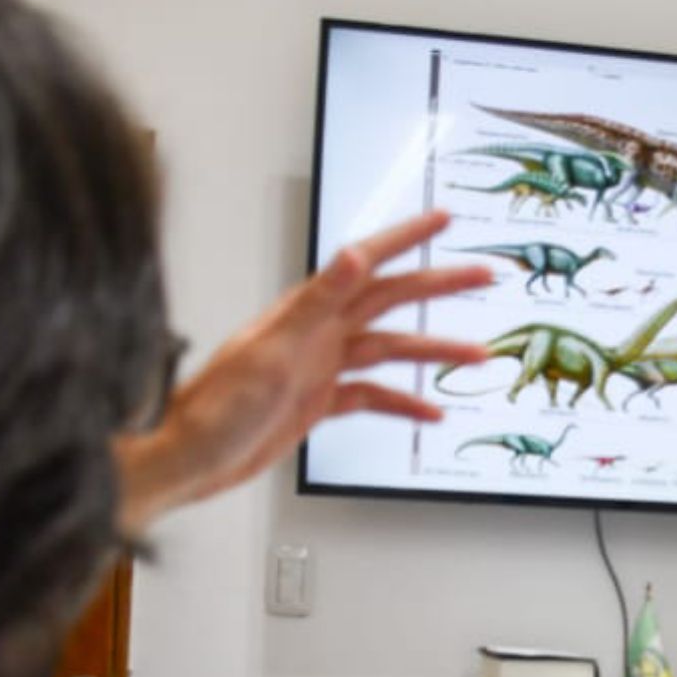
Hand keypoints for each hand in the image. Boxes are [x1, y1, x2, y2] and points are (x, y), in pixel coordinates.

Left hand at [118, 210, 497, 529]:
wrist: (193, 455)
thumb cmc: (218, 405)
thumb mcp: (273, 350)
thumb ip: (316, 302)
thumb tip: (351, 255)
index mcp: (308, 311)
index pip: (367, 263)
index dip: (406, 239)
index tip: (443, 221)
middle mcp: (318, 332)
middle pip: (390, 299)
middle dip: (438, 285)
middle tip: (484, 275)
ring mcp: (320, 366)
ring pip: (390, 350)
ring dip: (433, 352)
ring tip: (476, 354)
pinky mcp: (319, 401)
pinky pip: (372, 396)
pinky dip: (403, 402)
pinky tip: (431, 411)